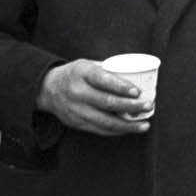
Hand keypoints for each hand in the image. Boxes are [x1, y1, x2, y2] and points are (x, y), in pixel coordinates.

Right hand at [35, 61, 152, 134]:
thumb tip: (139, 75)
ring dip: (127, 125)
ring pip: (105, 121)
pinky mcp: (76, 123)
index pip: (103, 80)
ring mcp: (75, 109)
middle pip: (107, 103)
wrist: (47, 88)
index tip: (138, 92)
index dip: (121, 87)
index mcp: (82, 73)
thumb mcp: (88, 65)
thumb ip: (109, 70)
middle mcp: (77, 92)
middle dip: (131, 106)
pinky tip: (130, 129)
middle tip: (148, 106)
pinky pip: (99, 129)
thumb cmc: (77, 74)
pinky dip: (117, 131)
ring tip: (145, 125)